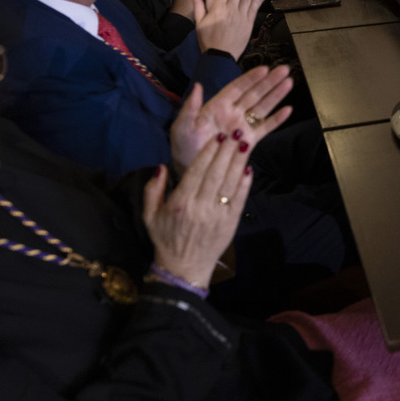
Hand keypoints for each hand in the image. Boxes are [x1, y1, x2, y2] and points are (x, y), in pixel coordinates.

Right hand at [147, 70, 293, 287]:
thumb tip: (161, 166)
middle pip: (216, 173)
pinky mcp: (230, 223)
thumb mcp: (150, 215)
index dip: (208, 153)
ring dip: (238, 162)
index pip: (197, 172)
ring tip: (244, 143)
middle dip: (226, 151)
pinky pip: (239, 200)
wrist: (184, 268)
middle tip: (235, 132)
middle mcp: (200, 207)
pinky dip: (245, 184)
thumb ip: (153, 190)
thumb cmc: (166, 239)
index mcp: (181, 203)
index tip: (216, 136)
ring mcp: (217, 215)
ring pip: (230, 183)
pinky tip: (249, 169)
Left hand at [168, 64, 293, 171]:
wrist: (190, 169)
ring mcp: (242, 126)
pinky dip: (276, 120)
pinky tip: (288, 110)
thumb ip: (190, 107)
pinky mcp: (249, 142)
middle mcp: (233, 113)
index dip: (251, 78)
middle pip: (254, 94)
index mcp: (217, 106)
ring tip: (289, 82)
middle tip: (284, 69)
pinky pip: (264, 128)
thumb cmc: (183, 147)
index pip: (237, 88)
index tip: (264, 68)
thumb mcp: (182, 126)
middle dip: (269, 82)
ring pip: (262, 108)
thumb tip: (197, 86)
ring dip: (276, 95)